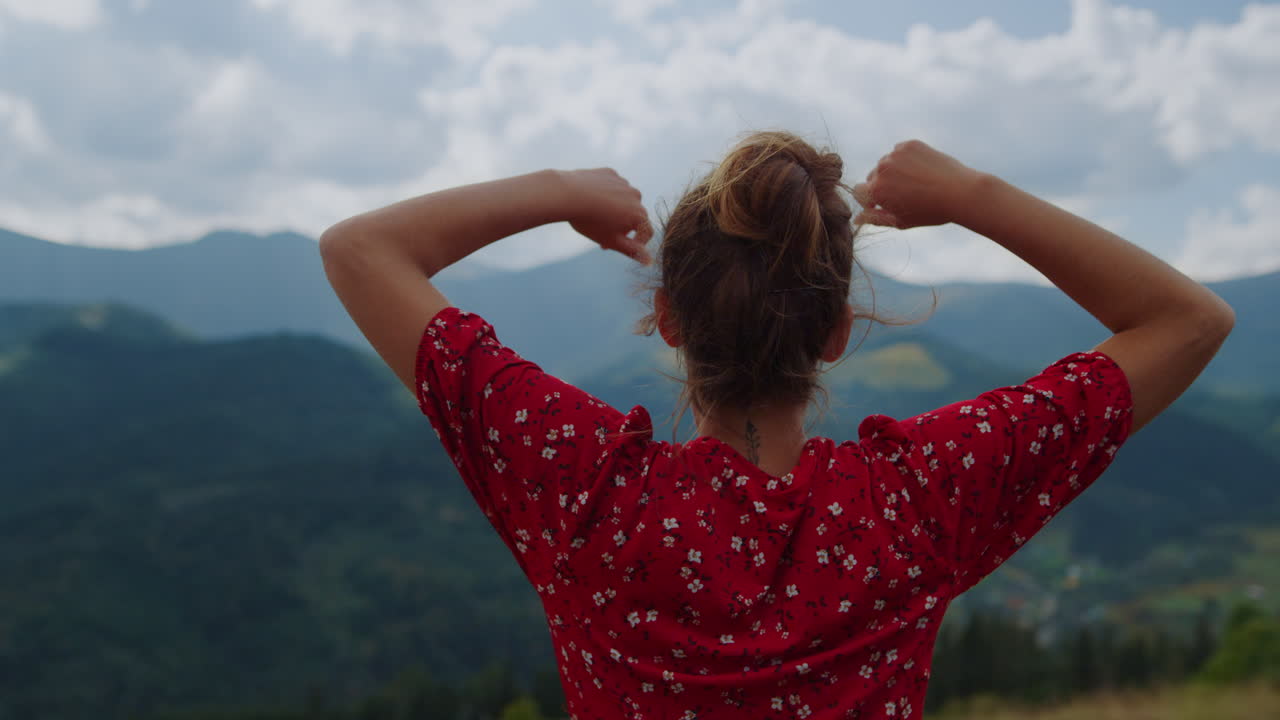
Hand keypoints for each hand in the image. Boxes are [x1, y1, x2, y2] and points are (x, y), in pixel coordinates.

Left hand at [559, 168, 653, 264]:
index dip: (634, 242)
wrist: (568, 194)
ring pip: (623, 200)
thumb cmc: (590, 221)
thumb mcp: (612, 241)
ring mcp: (623, 183)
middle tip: (602, 232)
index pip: (646, 232)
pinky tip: (591, 200)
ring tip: (595, 214)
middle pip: (634, 215)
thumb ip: (633, 251)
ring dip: (615, 208)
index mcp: (639, 215)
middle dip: (622, 225)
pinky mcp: (610, 173)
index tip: (615, 245)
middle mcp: (636, 196)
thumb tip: (650, 262)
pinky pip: (612, 186)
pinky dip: (605, 194)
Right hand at [852, 140, 984, 228]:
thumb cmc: (930, 211)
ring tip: (915, 183)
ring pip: (886, 163)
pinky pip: (899, 152)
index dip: (870, 199)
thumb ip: (874, 219)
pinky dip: (905, 160)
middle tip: (905, 194)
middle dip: (882, 185)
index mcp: (876, 190)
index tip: (885, 204)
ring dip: (894, 171)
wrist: (960, 192)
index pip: (859, 191)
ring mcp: (895, 154)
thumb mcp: (900, 221)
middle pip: (872, 177)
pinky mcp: (909, 144)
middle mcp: (882, 169)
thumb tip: (856, 219)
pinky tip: (921, 171)